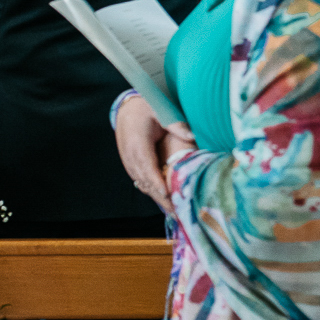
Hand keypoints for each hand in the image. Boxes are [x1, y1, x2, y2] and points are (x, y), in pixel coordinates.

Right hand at [115, 94, 180, 214]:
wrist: (128, 109)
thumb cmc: (146, 108)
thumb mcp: (160, 110)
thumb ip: (175, 124)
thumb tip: (192, 136)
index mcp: (137, 142)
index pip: (146, 165)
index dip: (155, 181)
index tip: (166, 194)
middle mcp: (130, 154)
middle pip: (143, 179)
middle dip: (158, 196)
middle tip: (175, 211)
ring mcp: (128, 160)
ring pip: (141, 182)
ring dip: (155, 196)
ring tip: (171, 210)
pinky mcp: (130, 163)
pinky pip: (139, 179)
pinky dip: (150, 190)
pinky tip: (161, 199)